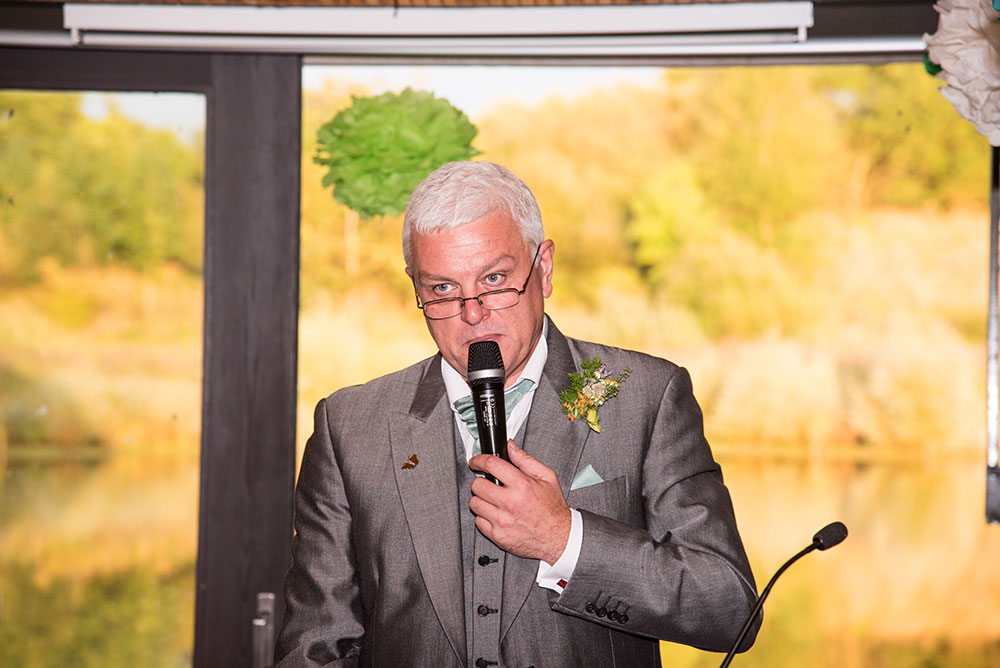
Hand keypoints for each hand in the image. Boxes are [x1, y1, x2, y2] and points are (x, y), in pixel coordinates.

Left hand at [468, 440, 571, 563]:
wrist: (558, 537)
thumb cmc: (553, 509)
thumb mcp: (547, 478)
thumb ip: (526, 460)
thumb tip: (510, 447)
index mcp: (521, 485)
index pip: (491, 465)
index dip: (479, 460)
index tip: (476, 462)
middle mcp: (510, 502)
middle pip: (477, 485)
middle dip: (481, 482)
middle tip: (488, 484)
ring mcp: (502, 520)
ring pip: (474, 503)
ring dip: (481, 500)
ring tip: (493, 500)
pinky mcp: (498, 535)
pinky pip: (478, 521)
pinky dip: (484, 517)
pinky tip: (496, 515)